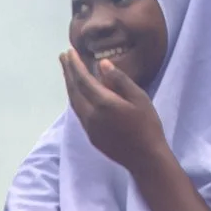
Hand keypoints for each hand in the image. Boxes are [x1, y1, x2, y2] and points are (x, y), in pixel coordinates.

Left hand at [60, 48, 170, 173]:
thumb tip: (102, 63)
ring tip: (67, 72)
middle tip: (63, 56)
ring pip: (74, 102)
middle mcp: (91, 115)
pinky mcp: (91, 136)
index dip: (75, 65)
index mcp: (103, 103)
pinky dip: (75, 98)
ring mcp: (89, 127)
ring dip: (69, 85)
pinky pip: (79, 112)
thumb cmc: (147, 125)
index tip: (69, 51)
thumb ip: (119, 79)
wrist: (146, 159)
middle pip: (74, 90)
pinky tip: (77, 93)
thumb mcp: (139, 97)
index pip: (83, 79)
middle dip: (67, 72)